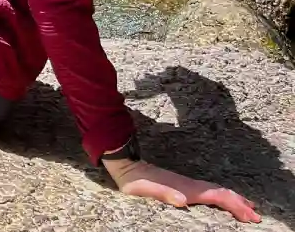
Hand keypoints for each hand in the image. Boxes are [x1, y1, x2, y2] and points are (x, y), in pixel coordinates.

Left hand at [103, 158, 260, 222]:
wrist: (126, 167)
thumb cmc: (136, 181)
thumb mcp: (148, 189)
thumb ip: (165, 193)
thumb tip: (183, 199)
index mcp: (187, 188)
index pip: (217, 196)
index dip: (235, 205)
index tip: (250, 215)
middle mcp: (190, 185)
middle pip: (221, 193)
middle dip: (240, 203)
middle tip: (256, 215)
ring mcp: (187, 184)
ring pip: (216, 191)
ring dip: (233, 199)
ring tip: (247, 207)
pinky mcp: (182, 185)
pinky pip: (208, 192)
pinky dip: (221, 197)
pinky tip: (220, 200)